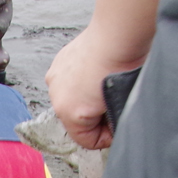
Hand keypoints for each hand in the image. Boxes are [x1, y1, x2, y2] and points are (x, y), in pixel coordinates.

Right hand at [45, 28, 137, 150]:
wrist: (117, 36)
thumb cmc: (122, 67)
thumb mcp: (120, 105)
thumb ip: (112, 122)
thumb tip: (113, 126)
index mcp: (69, 113)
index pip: (86, 141)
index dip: (105, 136)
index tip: (116, 125)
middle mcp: (56, 97)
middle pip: (77, 120)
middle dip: (94, 115)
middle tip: (112, 103)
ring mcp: (55, 78)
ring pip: (72, 99)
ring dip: (86, 96)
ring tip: (104, 84)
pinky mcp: (59, 62)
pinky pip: (69, 80)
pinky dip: (82, 79)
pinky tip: (96, 71)